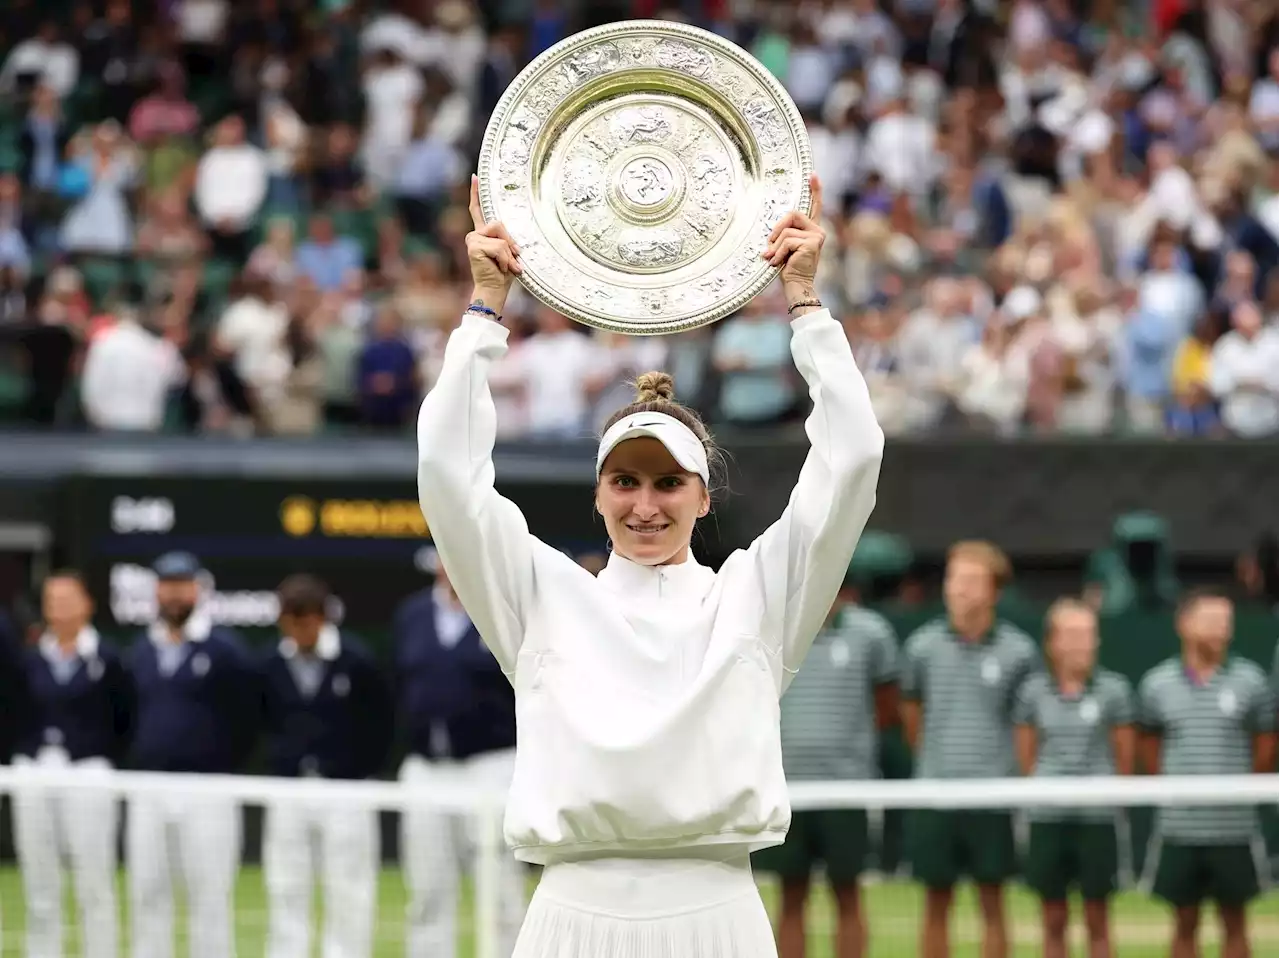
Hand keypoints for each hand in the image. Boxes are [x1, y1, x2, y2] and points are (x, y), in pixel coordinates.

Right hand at [466, 174, 521, 310]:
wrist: (494, 290)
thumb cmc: (503, 274)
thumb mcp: (509, 254)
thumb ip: (507, 242)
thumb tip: (514, 245)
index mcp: (483, 234)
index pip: (478, 210)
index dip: (476, 193)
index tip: (475, 177)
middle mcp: (475, 234)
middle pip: (499, 224)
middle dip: (510, 243)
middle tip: (514, 260)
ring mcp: (472, 239)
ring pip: (500, 237)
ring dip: (508, 254)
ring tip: (506, 266)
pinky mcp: (473, 246)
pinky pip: (498, 247)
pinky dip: (505, 259)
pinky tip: (500, 268)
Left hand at [763, 173, 825, 305]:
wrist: (796, 286)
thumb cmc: (788, 268)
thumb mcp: (784, 248)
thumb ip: (782, 236)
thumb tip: (771, 236)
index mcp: (811, 229)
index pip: (815, 206)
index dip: (815, 190)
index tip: (812, 175)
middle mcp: (818, 230)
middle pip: (792, 214)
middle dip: (776, 230)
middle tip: (769, 246)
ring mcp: (817, 236)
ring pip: (786, 231)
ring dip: (775, 247)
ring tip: (775, 260)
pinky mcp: (812, 242)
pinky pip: (786, 240)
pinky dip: (778, 253)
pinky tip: (779, 263)